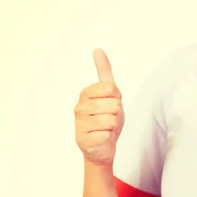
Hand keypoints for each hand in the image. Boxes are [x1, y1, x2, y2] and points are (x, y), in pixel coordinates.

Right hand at [74, 49, 124, 165]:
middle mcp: (79, 107)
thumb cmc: (107, 119)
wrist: (103, 147)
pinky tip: (101, 139)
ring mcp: (79, 124)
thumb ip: (104, 73)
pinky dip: (109, 138)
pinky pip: (107, 134)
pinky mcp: (83, 140)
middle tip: (109, 120)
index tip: (110, 105)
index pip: (110, 88)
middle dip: (116, 114)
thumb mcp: (110, 94)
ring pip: (111, 120)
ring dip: (113, 127)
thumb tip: (98, 49)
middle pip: (113, 104)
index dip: (117, 99)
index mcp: (85, 93)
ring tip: (106, 129)